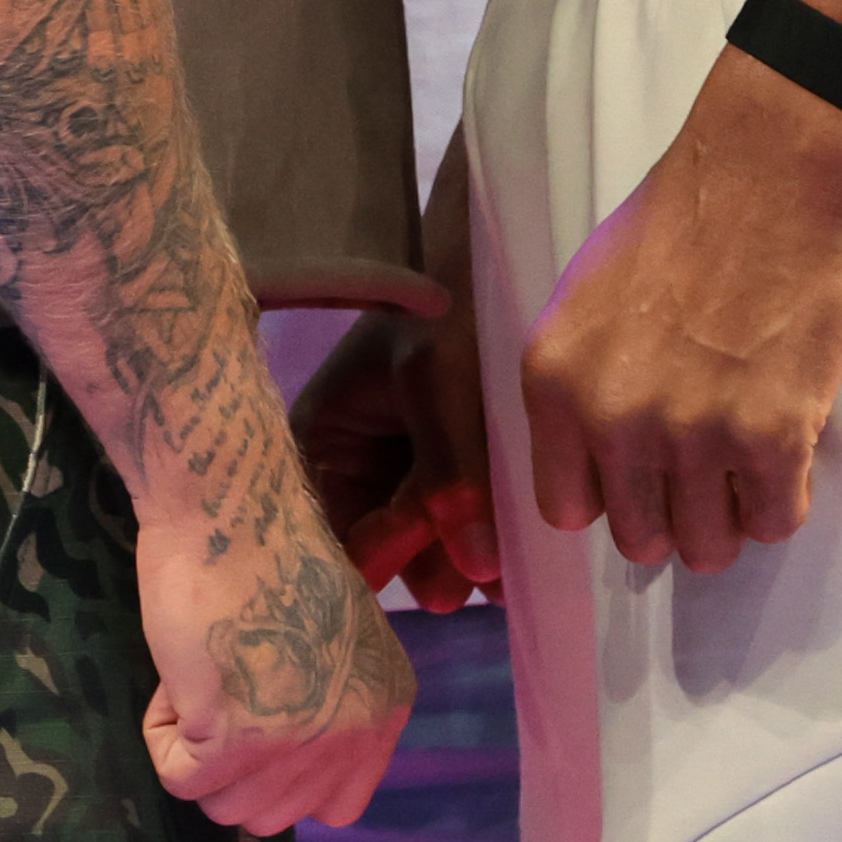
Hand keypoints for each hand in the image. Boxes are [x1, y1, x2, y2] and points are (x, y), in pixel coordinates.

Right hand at [133, 481, 414, 835]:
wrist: (231, 505)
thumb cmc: (266, 551)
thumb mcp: (333, 637)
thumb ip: (328, 704)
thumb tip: (282, 762)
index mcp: (386, 708)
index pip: (336, 805)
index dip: (281, 768)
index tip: (257, 712)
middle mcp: (356, 734)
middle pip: (271, 815)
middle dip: (230, 762)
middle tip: (222, 681)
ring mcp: (300, 741)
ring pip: (223, 806)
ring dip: (195, 748)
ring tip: (203, 672)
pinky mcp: (237, 737)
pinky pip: (177, 778)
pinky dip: (162, 734)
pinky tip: (181, 674)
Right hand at [293, 309, 500, 610]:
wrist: (487, 261)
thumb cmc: (442, 306)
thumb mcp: (436, 379)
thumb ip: (448, 473)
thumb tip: (474, 569)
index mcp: (322, 443)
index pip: (331, 530)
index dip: (375, 554)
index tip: (427, 550)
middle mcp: (357, 471)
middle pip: (382, 548)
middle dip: (429, 566)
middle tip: (478, 579)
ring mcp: (405, 477)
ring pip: (428, 545)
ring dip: (464, 563)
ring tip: (508, 577)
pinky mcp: (450, 480)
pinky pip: (462, 527)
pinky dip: (486, 543)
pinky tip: (519, 558)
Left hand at [519, 45, 841, 576]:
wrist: (770, 168)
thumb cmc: (679, 219)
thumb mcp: (584, 298)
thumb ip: (580, 385)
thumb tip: (595, 461)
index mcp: (554, 380)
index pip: (565, 510)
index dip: (609, 495)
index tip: (637, 473)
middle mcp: (613, 417)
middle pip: (639, 538)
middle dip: (673, 510)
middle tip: (703, 461)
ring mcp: (693, 432)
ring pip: (707, 545)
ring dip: (729, 512)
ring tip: (745, 457)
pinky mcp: (772, 436)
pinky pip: (773, 522)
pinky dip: (782, 498)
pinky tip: (785, 450)